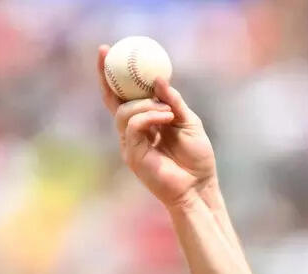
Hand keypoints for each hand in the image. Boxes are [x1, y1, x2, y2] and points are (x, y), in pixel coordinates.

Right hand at [97, 44, 216, 208]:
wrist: (200, 187)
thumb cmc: (197, 158)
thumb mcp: (188, 122)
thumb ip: (173, 101)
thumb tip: (158, 80)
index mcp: (146, 121)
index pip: (124, 95)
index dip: (112, 75)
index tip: (108, 51)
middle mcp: (134, 131)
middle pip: (114, 101)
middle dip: (107, 77)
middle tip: (109, 55)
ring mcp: (131, 143)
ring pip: (124, 112)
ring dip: (146, 105)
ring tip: (168, 112)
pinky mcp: (133, 155)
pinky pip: (133, 127)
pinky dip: (149, 117)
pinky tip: (166, 117)